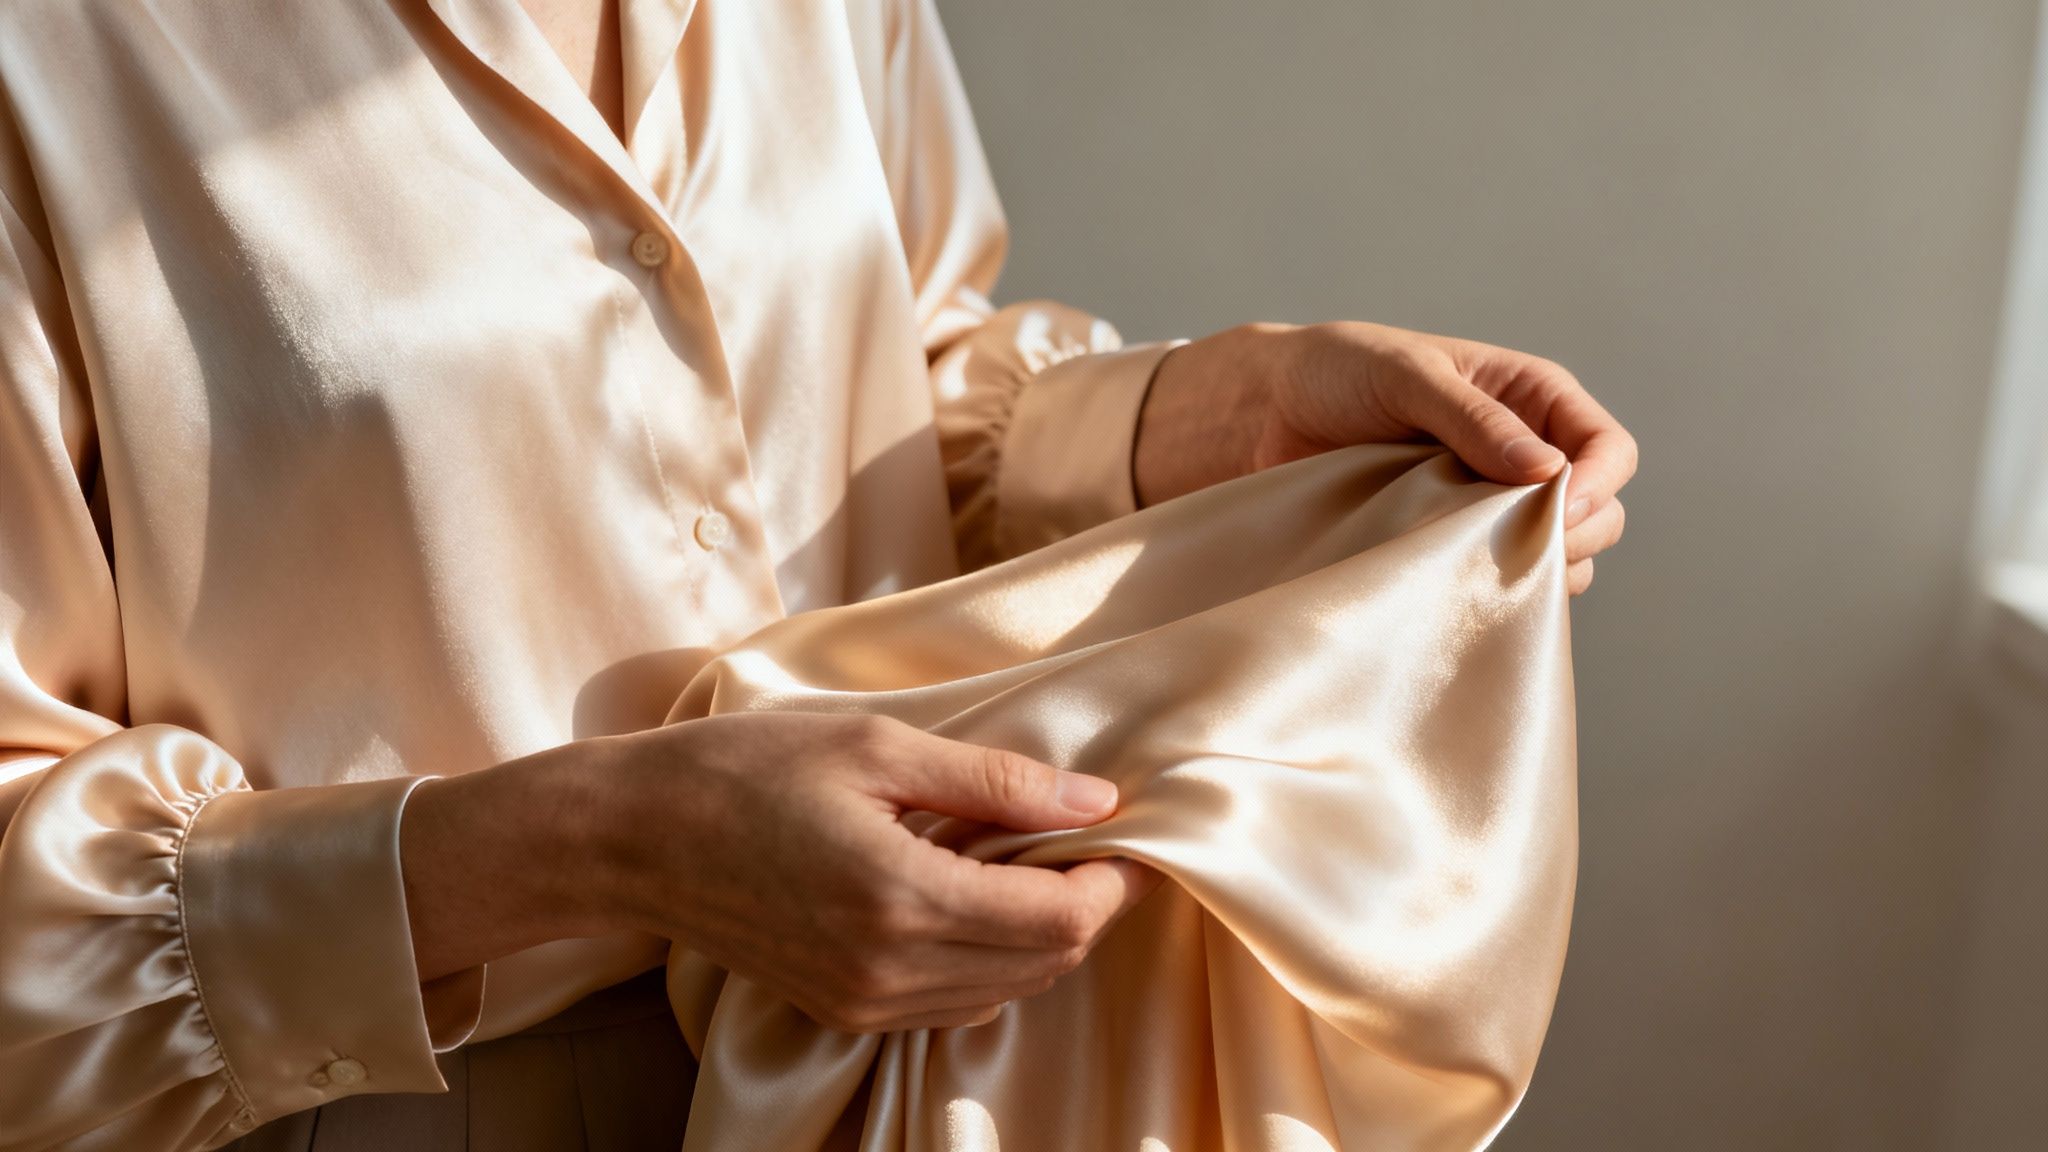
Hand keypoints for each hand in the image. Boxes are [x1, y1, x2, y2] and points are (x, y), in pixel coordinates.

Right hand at [404, 714, 1159, 1032]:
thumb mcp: (876, 745)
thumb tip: (1097, 803)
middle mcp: (888, 969)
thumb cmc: (746, 769)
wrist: (634, 836)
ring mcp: (862, 1002)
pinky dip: (989, 960)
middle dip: (1085, 908)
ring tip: (1030, 863)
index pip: (1058, 920)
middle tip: (1087, 843)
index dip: (1111, 883)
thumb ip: (996, 781)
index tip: (1125, 836)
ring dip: (1040, 937)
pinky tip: (973, 899)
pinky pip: (953, 1005)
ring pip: (1006, 991)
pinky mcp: (842, 1011)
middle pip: (1044, 963)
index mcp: (903, 898)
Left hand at [1133, 321, 1637, 594]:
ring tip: (1468, 561)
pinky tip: (1450, 586)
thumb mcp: (1408, 377)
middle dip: (1571, 536)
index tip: (1556, 510)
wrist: (1265, 412)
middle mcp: (1525, 456)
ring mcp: (1490, 508)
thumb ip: (1475, 421)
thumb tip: (1547, 473)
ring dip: (1529, 571)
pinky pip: (1497, 584)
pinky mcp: (1450, 547)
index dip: (1597, 485)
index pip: (1608, 450)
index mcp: (1533, 399)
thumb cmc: (1340, 372)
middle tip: (1510, 547)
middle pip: (1598, 515)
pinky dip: (1489, 593)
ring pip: (1555, 559)